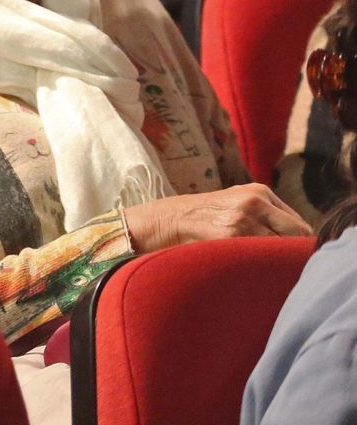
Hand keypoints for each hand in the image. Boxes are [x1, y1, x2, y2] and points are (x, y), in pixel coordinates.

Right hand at [122, 184, 312, 253]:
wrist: (164, 221)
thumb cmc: (202, 219)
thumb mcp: (235, 205)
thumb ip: (265, 216)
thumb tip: (297, 244)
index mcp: (259, 192)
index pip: (300, 225)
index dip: (297, 246)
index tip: (287, 261)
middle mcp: (255, 201)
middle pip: (297, 235)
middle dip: (291, 255)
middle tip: (278, 269)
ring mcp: (243, 217)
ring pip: (281, 249)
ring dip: (277, 264)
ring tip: (260, 271)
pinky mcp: (231, 235)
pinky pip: (261, 257)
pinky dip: (260, 268)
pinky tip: (247, 270)